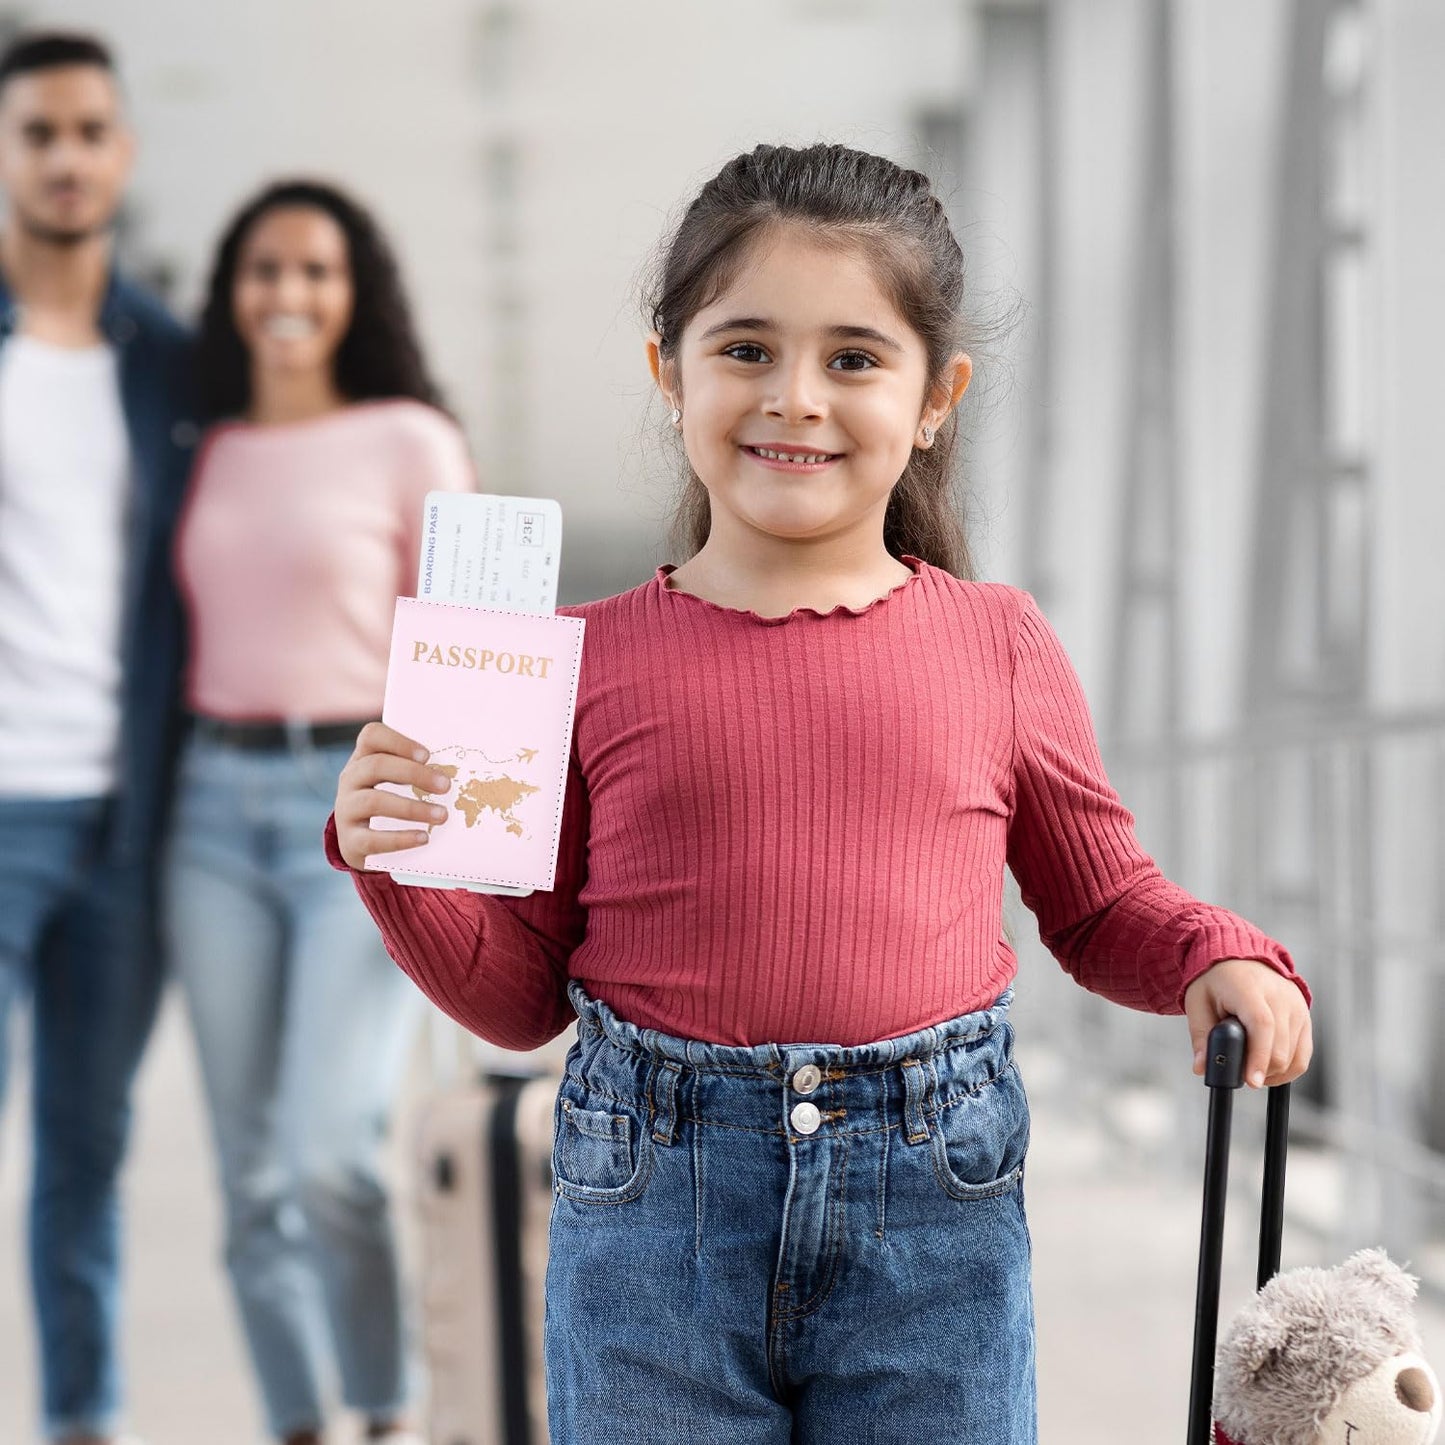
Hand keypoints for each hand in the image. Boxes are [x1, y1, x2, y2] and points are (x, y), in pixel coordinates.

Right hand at [333, 722, 454, 870]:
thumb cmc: (389, 804)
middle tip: (445, 786)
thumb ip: (417, 771)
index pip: (371, 736)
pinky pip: (372, 839)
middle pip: (376, 766)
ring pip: (374, 801)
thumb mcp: (395, 783)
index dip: (399, 742)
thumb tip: (454, 772)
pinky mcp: (350, 840)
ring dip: (412, 808)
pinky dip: (400, 838)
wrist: (362, 844)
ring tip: (442, 815)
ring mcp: (346, 809)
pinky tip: (423, 838)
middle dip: (414, 774)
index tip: (427, 755)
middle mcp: (350, 780)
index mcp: (363, 759)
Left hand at [1182, 958, 1311, 1087]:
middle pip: (1280, 1046)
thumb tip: (1202, 1068)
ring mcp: (1297, 1006)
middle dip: (1261, 1069)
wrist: (1239, 960)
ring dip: (1273, 1071)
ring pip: (1294, 1055)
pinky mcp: (1305, 1017)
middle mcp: (1280, 995)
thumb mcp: (1198, 1003)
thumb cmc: (1216, 981)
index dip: (1258, 1056)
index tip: (1250, 1081)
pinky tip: (1268, 1070)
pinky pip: (1304, 1054)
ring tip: (1251, 1069)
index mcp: (1249, 988)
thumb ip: (1201, 1036)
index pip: (1262, 1025)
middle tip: (1240, 1075)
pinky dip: (1288, 1069)